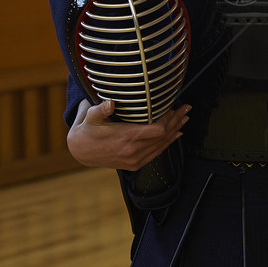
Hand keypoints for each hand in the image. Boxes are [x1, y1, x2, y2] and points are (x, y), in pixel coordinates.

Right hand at [66, 99, 190, 170]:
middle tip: (186, 108)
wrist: (81, 152)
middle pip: (163, 136)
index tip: (174, 106)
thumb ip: (101, 109)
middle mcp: (133, 151)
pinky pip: (156, 153)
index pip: (157, 130)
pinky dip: (168, 143)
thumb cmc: (88, 130)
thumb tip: (110, 103)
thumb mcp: (90, 117)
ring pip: (162, 145)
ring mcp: (135, 160)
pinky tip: (175, 134)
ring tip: (184, 118)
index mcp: (126, 137)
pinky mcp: (135, 164)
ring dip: (175, 131)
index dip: (168, 119)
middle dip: (176, 121)